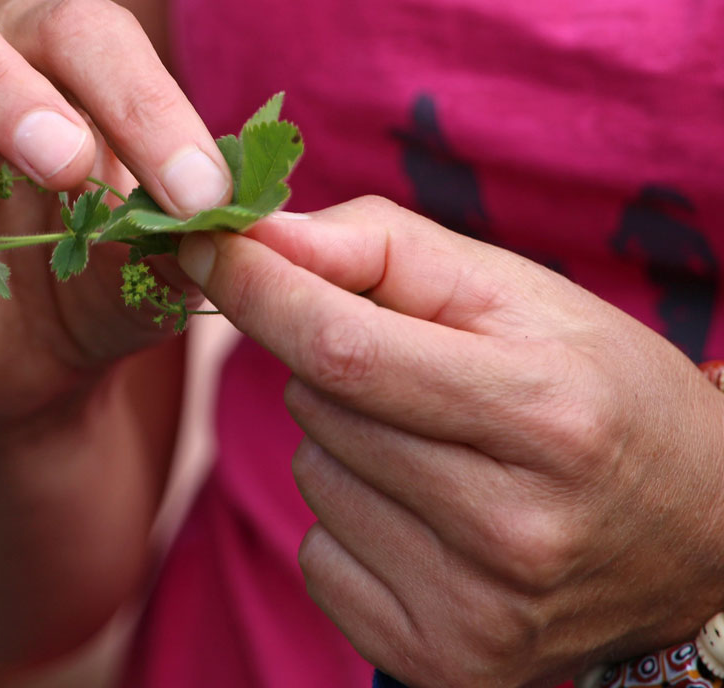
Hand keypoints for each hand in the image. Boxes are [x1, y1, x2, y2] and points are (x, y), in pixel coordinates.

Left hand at [177, 197, 723, 686]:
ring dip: (343, 444)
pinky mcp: (444, 660)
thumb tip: (255, 235)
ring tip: (437, 451)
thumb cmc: (597, 388)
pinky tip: (426, 519)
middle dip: (328, 364)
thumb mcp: (516, 294)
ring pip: (313, 477)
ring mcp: (476, 611)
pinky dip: (348, 523)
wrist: (696, 539)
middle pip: (319, 408)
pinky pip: (319, 557)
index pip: (347, 349)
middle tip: (411, 372)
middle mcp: (512, 527)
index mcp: (544, 414)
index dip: (259, 292)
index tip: (205, 247)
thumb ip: (383, 249)